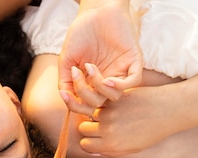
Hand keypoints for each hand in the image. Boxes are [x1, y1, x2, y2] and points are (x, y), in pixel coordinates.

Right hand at [59, 0, 142, 115]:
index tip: (64, 94)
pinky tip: (108, 79)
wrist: (95, 11)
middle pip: (98, 103)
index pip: (85, 105)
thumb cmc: (81, 33)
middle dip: (84, 93)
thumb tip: (65, 97)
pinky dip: (120, 86)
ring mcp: (120, 71)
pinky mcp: (133, 60)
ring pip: (115, 96)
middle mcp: (105, 79)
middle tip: (78, 71)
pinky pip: (133, 81)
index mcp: (91, 82)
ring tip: (90, 67)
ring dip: (99, 88)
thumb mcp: (67, 59)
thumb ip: (65, 80)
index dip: (75, 105)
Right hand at [77, 84, 180, 155]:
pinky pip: (100, 102)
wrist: (169, 110)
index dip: (89, 141)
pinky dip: (105, 103)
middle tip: (100, 124)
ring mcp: (110, 112)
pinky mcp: (114, 99)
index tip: (96, 138)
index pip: (85, 145)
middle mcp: (107, 130)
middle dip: (90, 127)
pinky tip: (118, 104)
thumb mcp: (132, 148)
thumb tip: (93, 151)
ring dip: (98, 113)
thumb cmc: (152, 131)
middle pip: (83, 129)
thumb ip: (111, 151)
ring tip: (113, 113)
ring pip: (90, 113)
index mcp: (111, 145)